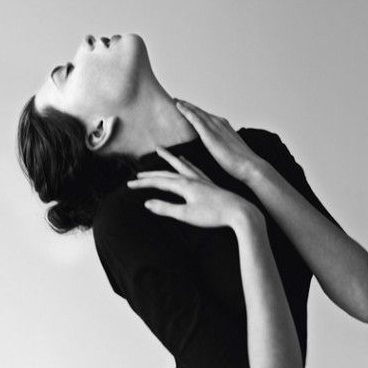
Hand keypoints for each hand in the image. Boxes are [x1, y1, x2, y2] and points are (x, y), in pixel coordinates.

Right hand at [126, 148, 257, 228]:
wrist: (239, 212)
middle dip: (151, 173)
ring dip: (169, 159)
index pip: (158, 181)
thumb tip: (147, 203)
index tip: (129, 185)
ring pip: (181, 166)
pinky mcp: (210, 184)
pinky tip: (186, 162)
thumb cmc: (213, 215)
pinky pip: (194, 168)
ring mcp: (202, 180)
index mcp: (184, 185)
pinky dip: (186, 163)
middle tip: (137, 173)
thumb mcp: (186, 214)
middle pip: (167, 173)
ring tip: (161, 152)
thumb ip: (166, 208)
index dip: (143, 183)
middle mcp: (192, 179)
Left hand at [173, 99, 261, 182]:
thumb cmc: (240, 164)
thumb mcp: (227, 152)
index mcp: (224, 127)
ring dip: (185, 105)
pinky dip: (186, 110)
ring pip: (196, 111)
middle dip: (188, 105)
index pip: (207, 117)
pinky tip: (178, 106)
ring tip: (174, 100)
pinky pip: (195, 118)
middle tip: (176, 99)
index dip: (196, 112)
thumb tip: (214, 153)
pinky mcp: (210, 133)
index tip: (185, 108)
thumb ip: (219, 148)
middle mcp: (220, 122)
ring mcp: (215, 126)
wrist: (249, 166)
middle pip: (200, 111)